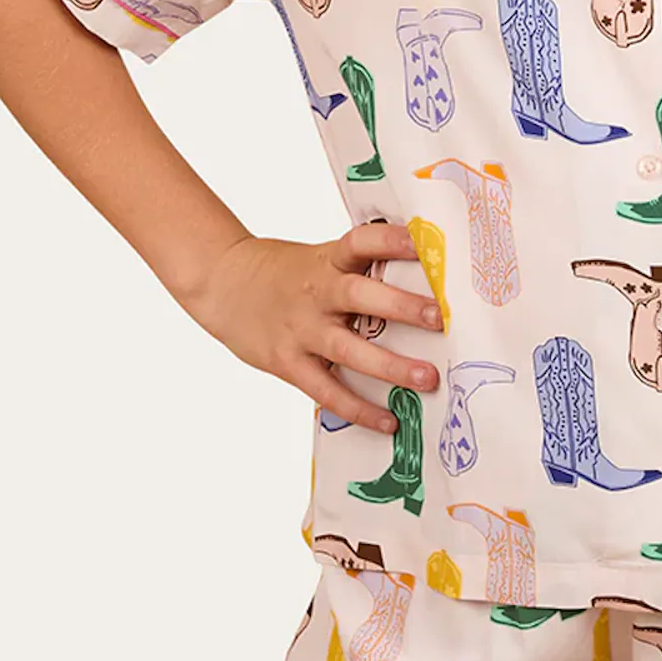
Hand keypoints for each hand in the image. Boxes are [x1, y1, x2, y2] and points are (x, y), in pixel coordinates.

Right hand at [193, 222, 443, 434]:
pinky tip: (388, 420)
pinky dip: (358, 408)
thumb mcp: (320, 258)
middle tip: (439, 318)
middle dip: (401, 307)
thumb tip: (423, 277)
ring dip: (390, 365)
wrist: (222, 283)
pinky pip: (327, 390)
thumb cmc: (284, 273)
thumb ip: (360, 269)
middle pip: (359, 296)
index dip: (390, 240)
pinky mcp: (288, 362)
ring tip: (427, 378)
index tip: (422, 242)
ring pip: (348, 350)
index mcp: (328, 260)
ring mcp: (301, 329)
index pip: (360, 243)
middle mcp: (317, 292)